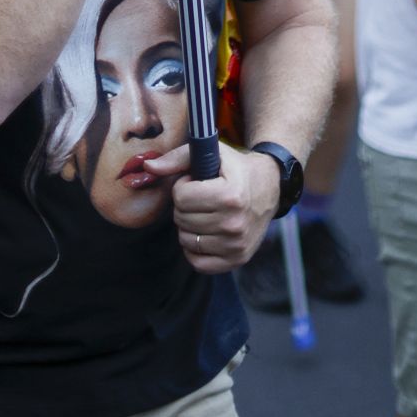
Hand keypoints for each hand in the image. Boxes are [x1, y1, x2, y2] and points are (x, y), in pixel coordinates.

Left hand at [145, 142, 278, 271]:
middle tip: (201, 197)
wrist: (269, 187)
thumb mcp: (212, 153)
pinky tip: (203, 232)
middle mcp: (234, 223)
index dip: (184, 186)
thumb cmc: (235, 168)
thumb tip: (148, 168)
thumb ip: (177, 158)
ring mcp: (236, 245)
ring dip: (188, 225)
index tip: (198, 182)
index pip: (181, 197)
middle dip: (184, 205)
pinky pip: (198, 263)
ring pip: (186, 240)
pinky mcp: (237, 260)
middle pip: (181, 218)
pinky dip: (194, 249)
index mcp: (229, 195)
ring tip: (204, 212)